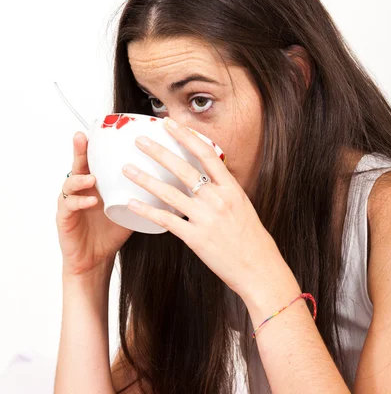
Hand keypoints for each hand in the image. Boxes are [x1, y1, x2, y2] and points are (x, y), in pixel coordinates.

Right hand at [56, 132, 133, 276]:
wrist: (95, 260)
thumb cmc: (111, 234)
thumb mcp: (129, 210)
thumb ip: (143, 195)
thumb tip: (172, 183)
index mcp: (95, 185)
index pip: (94, 160)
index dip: (95, 146)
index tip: (101, 129)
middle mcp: (80, 189)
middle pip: (78, 165)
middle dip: (79, 150)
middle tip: (82, 137)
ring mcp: (70, 202)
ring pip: (70, 183)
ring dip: (80, 178)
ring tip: (92, 177)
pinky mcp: (64, 218)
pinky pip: (70, 205)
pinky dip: (80, 201)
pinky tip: (91, 200)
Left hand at [122, 117, 277, 297]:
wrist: (259, 269)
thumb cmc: (253, 241)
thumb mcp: (243, 208)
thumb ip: (224, 193)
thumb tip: (208, 182)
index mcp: (231, 188)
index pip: (206, 153)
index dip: (186, 136)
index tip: (170, 124)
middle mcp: (218, 199)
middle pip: (183, 168)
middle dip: (159, 151)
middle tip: (139, 140)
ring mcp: (206, 218)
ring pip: (169, 193)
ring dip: (145, 179)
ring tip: (127, 168)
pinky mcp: (195, 238)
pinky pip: (166, 220)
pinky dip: (147, 211)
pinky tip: (132, 204)